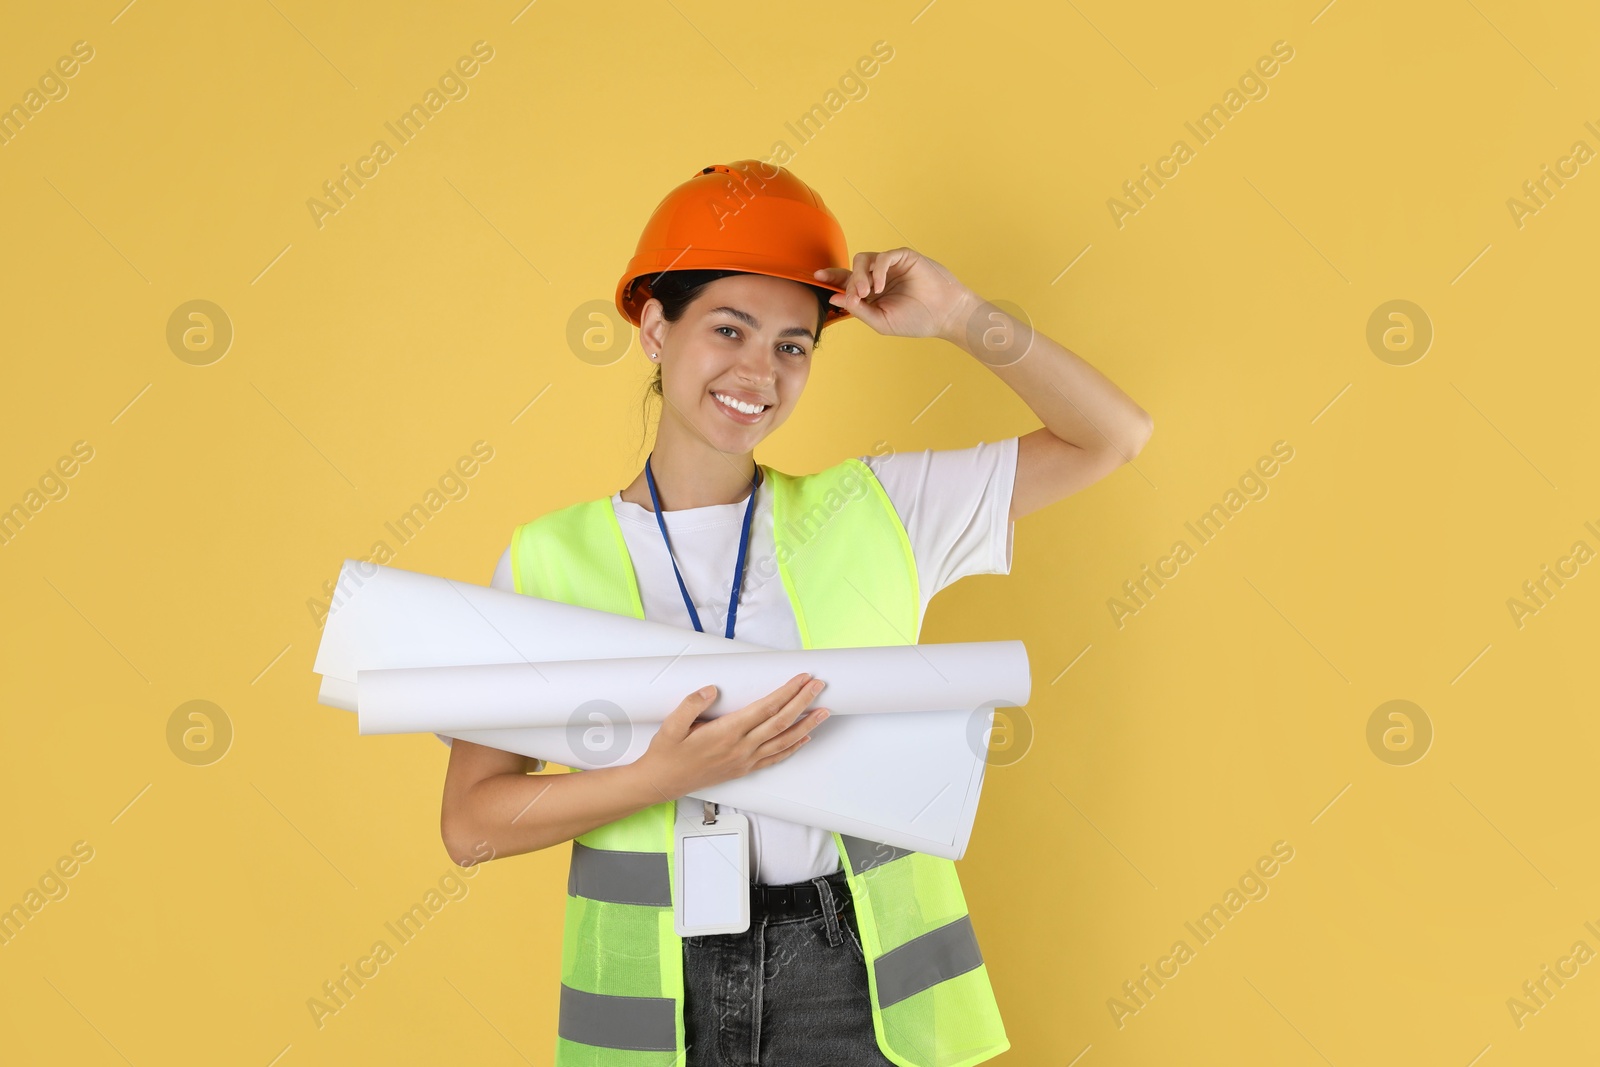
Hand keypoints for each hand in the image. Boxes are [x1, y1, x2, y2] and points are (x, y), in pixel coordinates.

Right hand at [635, 673, 830, 798]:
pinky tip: (804, 738)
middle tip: (818, 686)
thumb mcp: (671, 725)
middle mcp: (741, 748)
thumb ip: (691, 704)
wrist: (663, 782)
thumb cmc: (668, 754)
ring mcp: (745, 760)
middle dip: (802, 702)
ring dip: (806, 725)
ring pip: (784, 741)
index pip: (765, 708)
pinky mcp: (744, 769)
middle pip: (781, 722)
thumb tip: (711, 689)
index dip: (786, 692)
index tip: (800, 678)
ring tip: (823, 711)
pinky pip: (775, 758)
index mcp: (726, 733)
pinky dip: (793, 747)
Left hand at [813, 248, 978, 341]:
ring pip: (863, 259)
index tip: (817, 277)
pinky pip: (883, 257)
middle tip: (858, 296)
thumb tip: (835, 297)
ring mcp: (890, 266)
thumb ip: (858, 309)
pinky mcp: (903, 257)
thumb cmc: (915, 320)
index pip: (846, 281)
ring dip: (860, 275)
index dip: (831, 277)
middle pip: (852, 269)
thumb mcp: (880, 321)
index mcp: (872, 293)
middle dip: (850, 282)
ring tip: (867, 291)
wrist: (944, 315)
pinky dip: (878, 270)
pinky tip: (880, 285)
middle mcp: (878, 277)